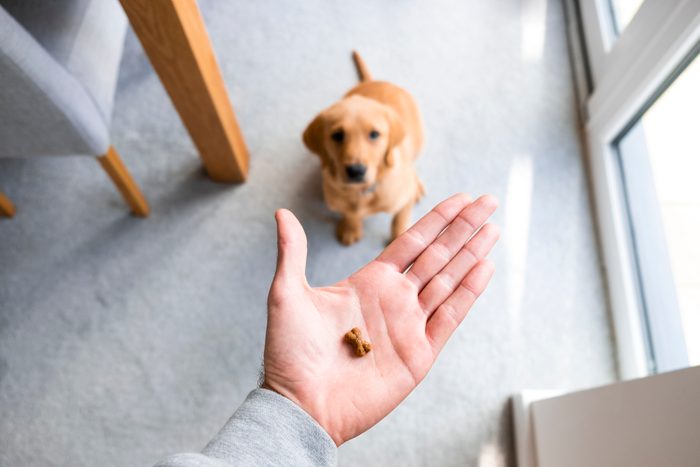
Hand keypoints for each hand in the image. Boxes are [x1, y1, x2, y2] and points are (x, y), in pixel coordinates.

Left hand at [263, 194, 498, 444]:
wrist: (301, 404)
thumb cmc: (289, 354)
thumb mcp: (286, 294)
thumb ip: (293, 252)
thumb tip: (282, 214)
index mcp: (368, 282)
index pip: (412, 242)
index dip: (437, 220)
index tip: (460, 198)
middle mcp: (394, 299)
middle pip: (437, 255)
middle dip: (463, 228)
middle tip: (488, 202)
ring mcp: (409, 325)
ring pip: (449, 281)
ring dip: (471, 254)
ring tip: (492, 229)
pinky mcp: (419, 354)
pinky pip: (450, 316)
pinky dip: (468, 293)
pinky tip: (484, 268)